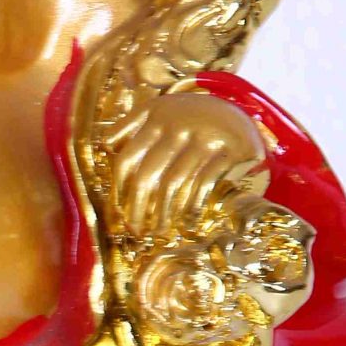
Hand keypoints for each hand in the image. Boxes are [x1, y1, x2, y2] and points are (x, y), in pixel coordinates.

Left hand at [108, 91, 268, 240]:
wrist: (239, 117)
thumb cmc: (190, 124)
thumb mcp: (161, 113)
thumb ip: (132, 126)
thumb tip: (106, 147)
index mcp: (156, 115)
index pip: (127, 159)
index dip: (120, 191)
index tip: (119, 213)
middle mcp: (178, 123)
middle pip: (146, 175)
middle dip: (137, 209)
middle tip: (136, 231)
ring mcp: (205, 136)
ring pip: (173, 183)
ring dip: (164, 213)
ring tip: (159, 232)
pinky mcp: (230, 150)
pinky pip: (203, 185)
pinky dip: (192, 207)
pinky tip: (186, 223)